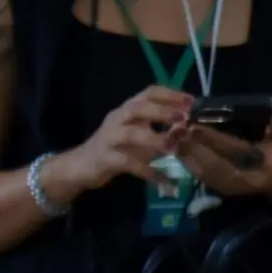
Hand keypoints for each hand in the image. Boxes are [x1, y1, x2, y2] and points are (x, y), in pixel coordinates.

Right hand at [57, 85, 196, 195]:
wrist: (80, 166)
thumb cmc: (116, 149)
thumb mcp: (141, 136)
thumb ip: (163, 131)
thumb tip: (189, 129)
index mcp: (127, 110)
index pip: (149, 93)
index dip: (170, 95)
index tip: (191, 102)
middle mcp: (117, 119)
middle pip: (138, 108)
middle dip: (162, 112)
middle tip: (183, 119)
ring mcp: (108, 138)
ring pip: (130, 134)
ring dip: (154, 139)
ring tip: (173, 148)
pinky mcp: (103, 159)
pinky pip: (127, 163)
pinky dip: (146, 171)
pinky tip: (163, 179)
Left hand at [174, 111, 271, 205]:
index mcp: (256, 167)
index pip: (231, 152)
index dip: (212, 140)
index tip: (194, 126)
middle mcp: (236, 180)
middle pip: (209, 164)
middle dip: (190, 147)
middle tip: (174, 129)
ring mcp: (225, 186)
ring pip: (200, 172)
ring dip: (183, 154)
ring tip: (170, 136)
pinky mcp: (217, 186)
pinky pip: (198, 174)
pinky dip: (186, 161)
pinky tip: (174, 148)